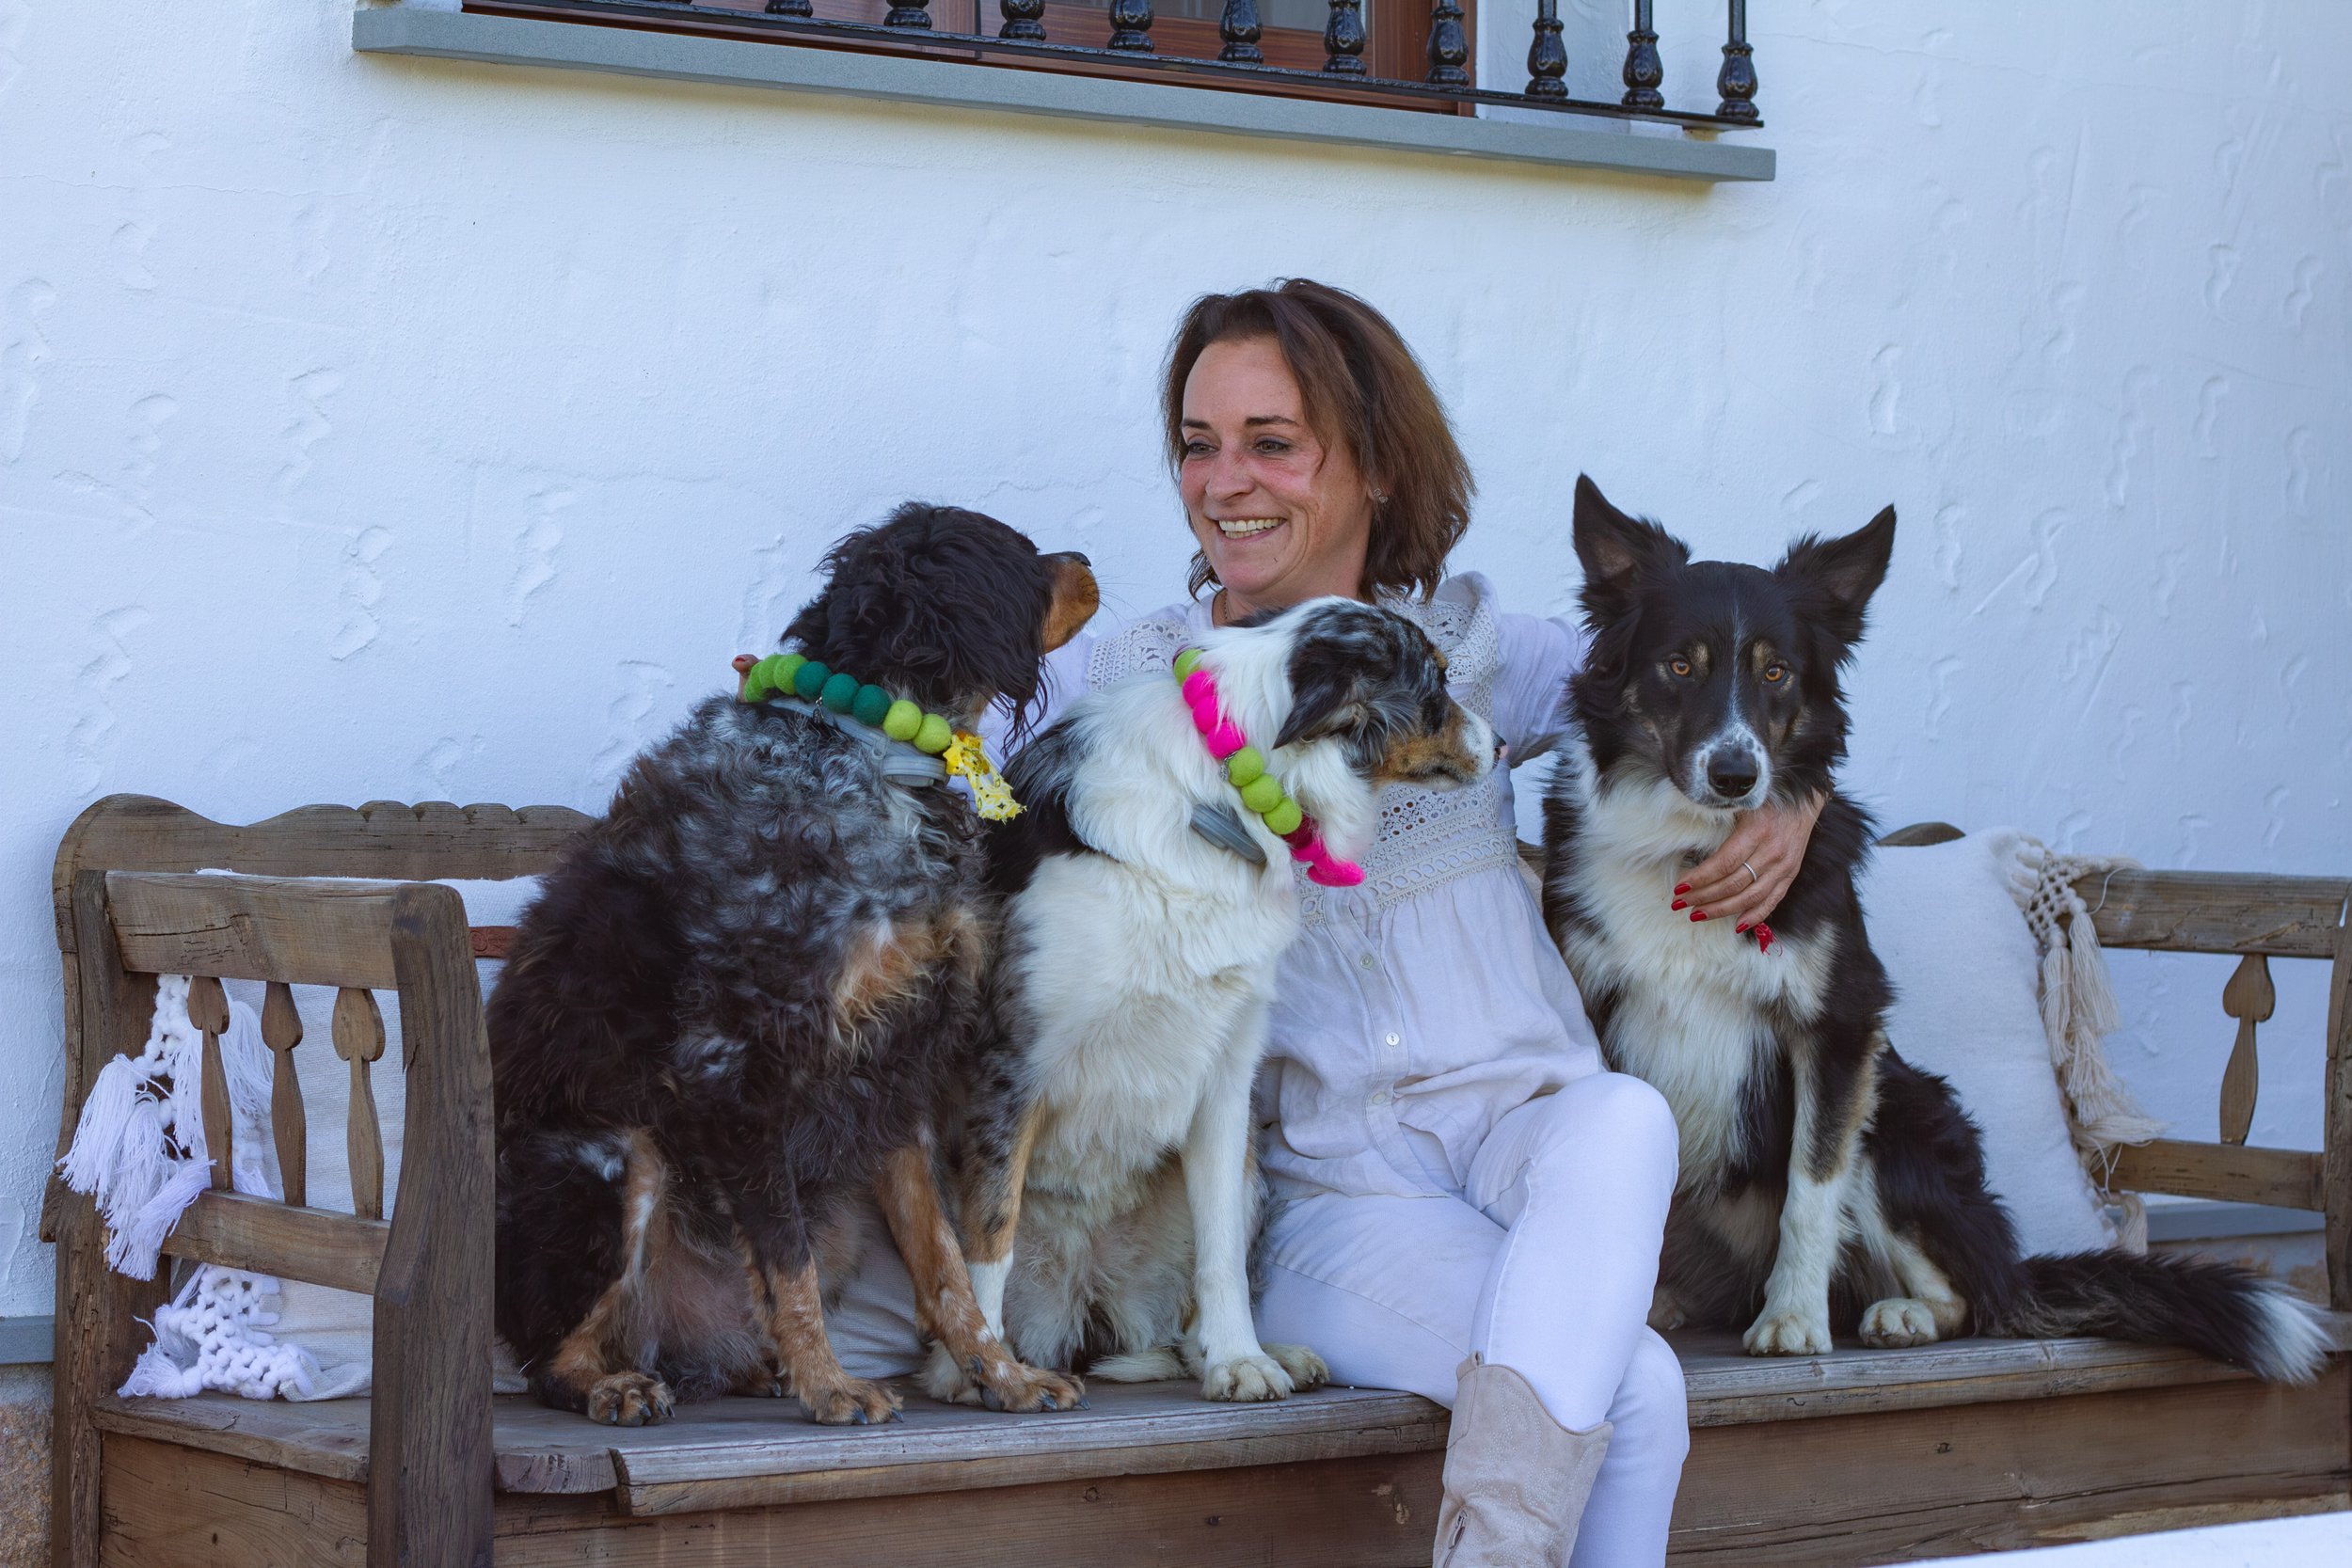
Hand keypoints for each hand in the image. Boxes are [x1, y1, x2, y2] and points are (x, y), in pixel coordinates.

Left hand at [1676, 794, 1823, 944]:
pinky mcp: (1791, 874)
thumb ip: (1720, 821)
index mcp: (1757, 831)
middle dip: (1703, 896)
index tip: (1679, 887)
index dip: (1700, 878)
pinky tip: (1737, 926)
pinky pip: (1773, 900)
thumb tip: (1689, 842)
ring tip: (1697, 914)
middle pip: (1733, 884)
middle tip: (1679, 903)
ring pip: (1750, 897)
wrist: (1804, 800)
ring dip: (1721, 910)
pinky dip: (1755, 916)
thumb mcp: (1740, 803)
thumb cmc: (1765, 799)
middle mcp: (1773, 852)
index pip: (1724, 863)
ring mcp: (1784, 866)